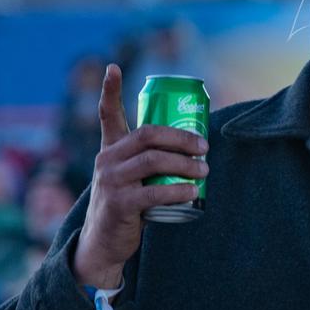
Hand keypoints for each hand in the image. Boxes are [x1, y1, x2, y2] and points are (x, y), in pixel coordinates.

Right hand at [72, 64, 208, 288]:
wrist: (104, 242)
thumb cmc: (126, 204)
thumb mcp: (131, 177)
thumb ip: (149, 161)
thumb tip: (195, 147)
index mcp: (110, 149)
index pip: (106, 114)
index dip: (109, 89)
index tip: (113, 67)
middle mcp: (106, 160)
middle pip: (147, 135)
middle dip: (180, 137)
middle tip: (204, 147)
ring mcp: (110, 181)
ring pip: (153, 160)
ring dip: (185, 163)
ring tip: (204, 170)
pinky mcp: (119, 204)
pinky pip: (153, 192)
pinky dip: (177, 190)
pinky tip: (193, 192)